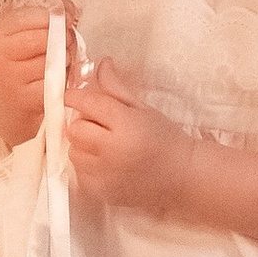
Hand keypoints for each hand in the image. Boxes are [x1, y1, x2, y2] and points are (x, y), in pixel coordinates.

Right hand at [0, 8, 55, 147]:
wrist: (8, 99)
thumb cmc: (25, 60)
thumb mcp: (30, 33)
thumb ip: (50, 16)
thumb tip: (69, 7)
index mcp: (3, 32)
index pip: (28, 17)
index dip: (53, 16)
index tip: (67, 18)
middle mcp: (2, 53)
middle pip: (41, 38)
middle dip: (63, 37)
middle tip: (69, 41)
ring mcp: (11, 76)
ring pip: (50, 61)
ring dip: (66, 59)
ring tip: (64, 60)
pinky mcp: (25, 97)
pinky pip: (53, 82)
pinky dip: (63, 78)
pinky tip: (60, 76)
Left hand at [64, 79, 193, 219]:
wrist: (183, 176)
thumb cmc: (166, 139)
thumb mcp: (143, 109)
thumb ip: (117, 88)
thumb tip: (101, 64)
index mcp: (126, 125)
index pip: (88, 104)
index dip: (76, 97)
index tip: (74, 96)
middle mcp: (113, 150)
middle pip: (75, 129)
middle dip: (83, 123)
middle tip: (99, 125)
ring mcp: (106, 175)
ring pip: (74, 152)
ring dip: (83, 146)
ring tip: (104, 145)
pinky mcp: (102, 193)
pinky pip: (79, 174)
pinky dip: (88, 167)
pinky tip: (107, 164)